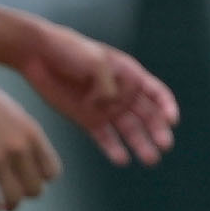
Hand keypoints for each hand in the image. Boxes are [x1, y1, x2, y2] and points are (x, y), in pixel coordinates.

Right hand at [0, 66, 63, 210]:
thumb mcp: (16, 113)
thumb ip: (27, 137)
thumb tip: (32, 161)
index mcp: (33, 134)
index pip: (52, 172)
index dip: (42, 179)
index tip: (30, 178)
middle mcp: (19, 148)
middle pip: (35, 190)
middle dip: (26, 194)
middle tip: (14, 191)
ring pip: (14, 199)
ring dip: (10, 205)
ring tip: (4, 204)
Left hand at [18, 22, 179, 166]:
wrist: (38, 54)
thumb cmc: (70, 50)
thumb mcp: (95, 60)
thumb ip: (108, 84)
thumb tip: (110, 105)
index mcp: (130, 73)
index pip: (157, 93)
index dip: (167, 107)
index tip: (171, 120)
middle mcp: (122, 93)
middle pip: (148, 116)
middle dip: (158, 131)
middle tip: (164, 145)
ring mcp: (106, 108)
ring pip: (130, 131)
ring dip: (141, 144)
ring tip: (150, 160)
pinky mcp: (88, 119)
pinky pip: (105, 138)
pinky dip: (114, 149)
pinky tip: (122, 160)